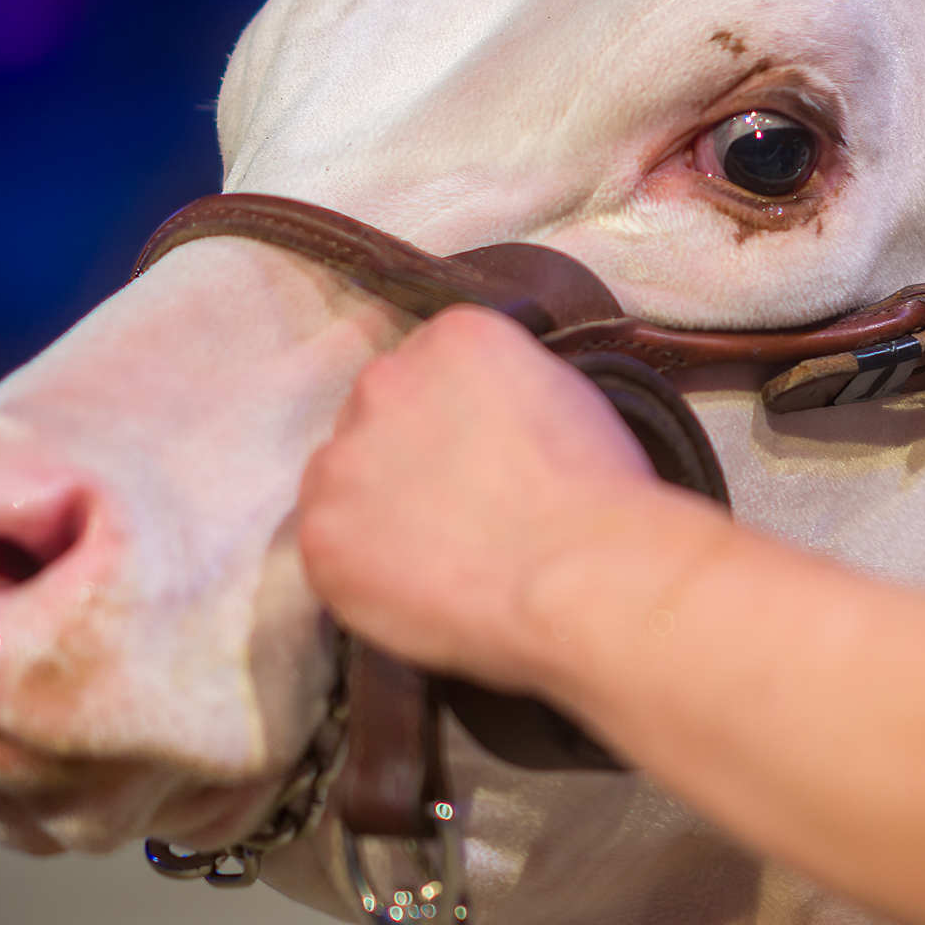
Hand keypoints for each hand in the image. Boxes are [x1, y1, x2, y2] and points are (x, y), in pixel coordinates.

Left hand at [299, 305, 663, 685]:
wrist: (581, 574)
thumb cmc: (601, 498)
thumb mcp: (571, 398)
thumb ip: (507, 392)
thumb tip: (488, 428)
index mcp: (453, 337)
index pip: (430, 369)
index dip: (455, 421)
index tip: (480, 459)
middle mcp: (385, 381)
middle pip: (377, 415)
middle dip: (408, 458)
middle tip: (459, 511)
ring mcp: (344, 456)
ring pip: (344, 480)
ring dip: (376, 510)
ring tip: (441, 557)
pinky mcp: (322, 531)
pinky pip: (329, 548)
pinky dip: (363, 571)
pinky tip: (419, 587)